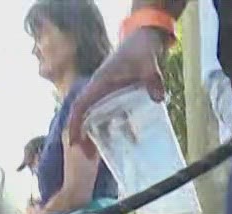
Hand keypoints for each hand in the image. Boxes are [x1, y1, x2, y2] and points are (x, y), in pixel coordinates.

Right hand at [63, 27, 169, 147]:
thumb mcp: (149, 64)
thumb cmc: (141, 49)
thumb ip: (152, 80)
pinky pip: (109, 115)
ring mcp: (107, 93)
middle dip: (83, 136)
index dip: (75, 124)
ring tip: (102, 156)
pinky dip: (111, 128)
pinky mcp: (117, 95)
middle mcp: (100, 90)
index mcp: (100, 83)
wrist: (145, 39)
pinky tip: (124, 141)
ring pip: (94, 117)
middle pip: (84, 116)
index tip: (74, 143)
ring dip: (95, 135)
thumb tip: (157, 98)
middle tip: (90, 157)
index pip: (80, 106)